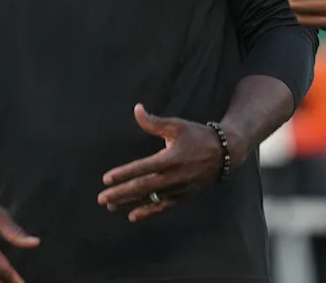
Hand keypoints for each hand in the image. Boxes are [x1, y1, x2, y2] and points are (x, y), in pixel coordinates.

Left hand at [98, 104, 228, 221]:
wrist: (224, 152)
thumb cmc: (197, 135)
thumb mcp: (176, 125)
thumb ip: (154, 122)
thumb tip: (137, 109)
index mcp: (170, 158)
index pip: (142, 168)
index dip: (123, 173)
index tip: (106, 179)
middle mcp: (173, 176)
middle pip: (142, 187)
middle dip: (120, 193)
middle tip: (101, 198)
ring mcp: (178, 188)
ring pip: (150, 199)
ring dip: (129, 202)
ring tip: (111, 205)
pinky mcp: (183, 196)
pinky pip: (163, 206)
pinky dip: (148, 211)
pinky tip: (134, 215)